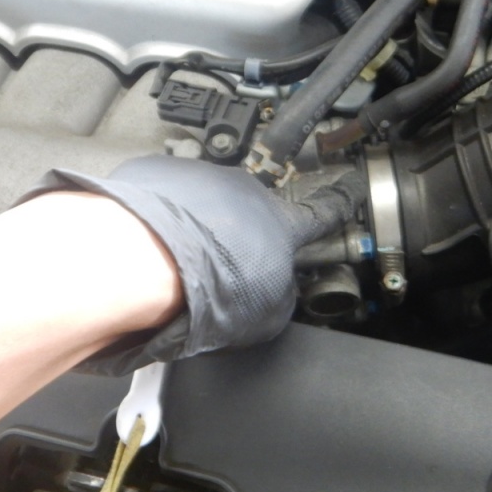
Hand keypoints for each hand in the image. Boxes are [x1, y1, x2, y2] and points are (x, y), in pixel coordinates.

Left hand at [36, 156, 365, 373]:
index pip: (323, 211)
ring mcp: (200, 177)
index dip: (339, 204)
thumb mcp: (264, 317)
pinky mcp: (156, 174)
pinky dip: (160, 218)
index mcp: (282, 223)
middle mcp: (245, 191)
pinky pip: (166, 197)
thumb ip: (280, 298)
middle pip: (251, 211)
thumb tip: (273, 296)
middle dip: (239, 235)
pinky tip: (147, 248)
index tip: (348, 191)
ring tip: (176, 263)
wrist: (143, 261)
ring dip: (196, 227)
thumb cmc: (205, 290)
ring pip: (205, 204)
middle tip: (222, 268)